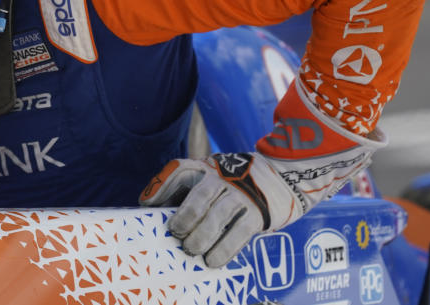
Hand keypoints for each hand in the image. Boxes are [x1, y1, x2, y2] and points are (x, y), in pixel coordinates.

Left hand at [139, 152, 303, 266]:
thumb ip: (183, 189)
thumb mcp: (209, 175)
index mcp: (205, 168)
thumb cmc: (233, 183)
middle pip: (199, 197)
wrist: (282, 177)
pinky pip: (239, 234)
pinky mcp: (258, 214)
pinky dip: (224, 249)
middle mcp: (223, 179)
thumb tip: (151, 209)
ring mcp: (242, 196)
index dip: (160, 188)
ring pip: (218, 216)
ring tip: (190, 249)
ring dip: (201, 237)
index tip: (147, 206)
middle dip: (184, 218)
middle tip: (175, 234)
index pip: (179, 171)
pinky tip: (212, 260)